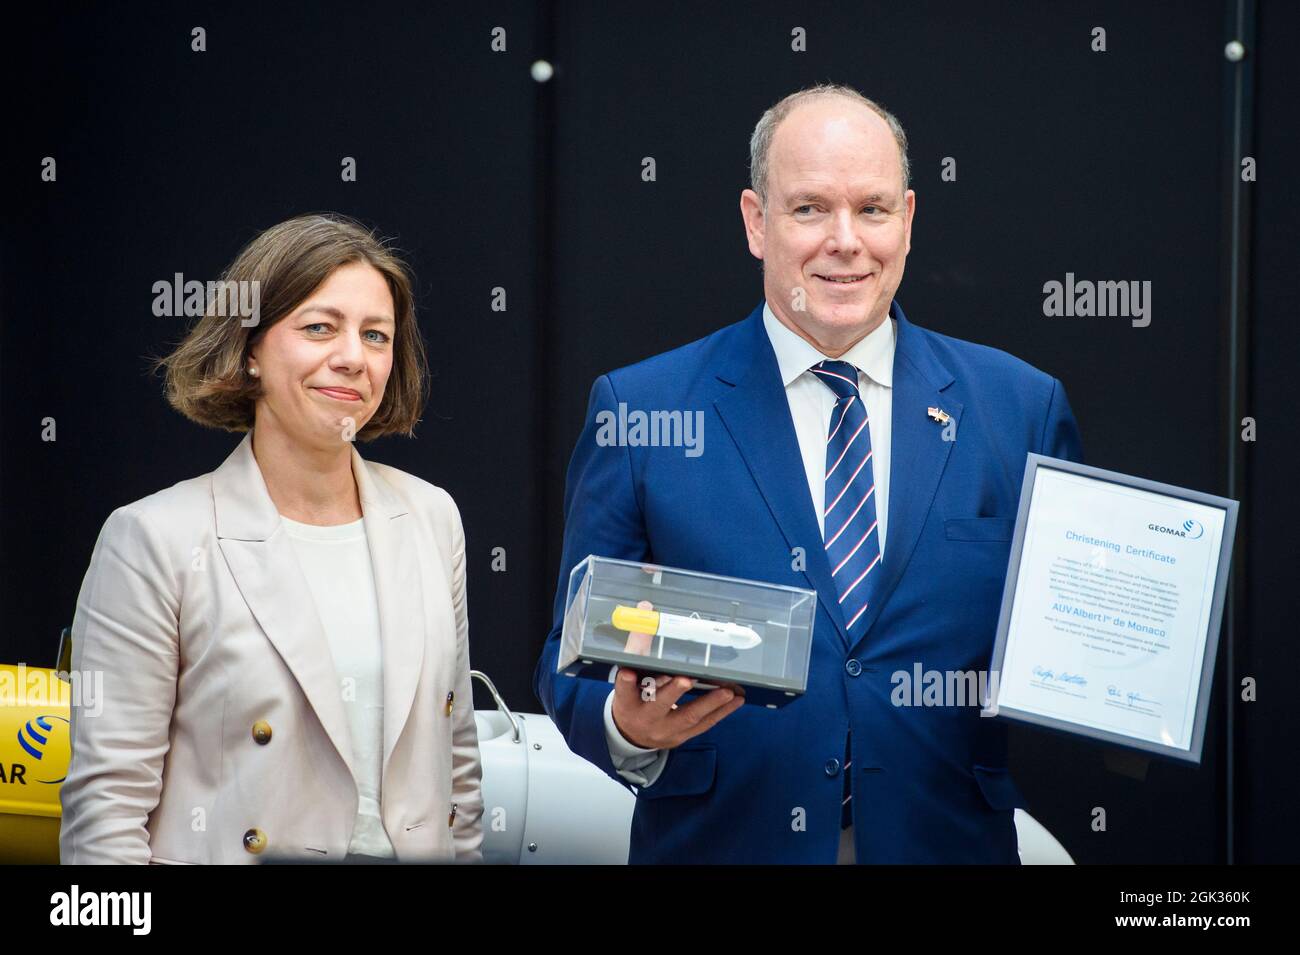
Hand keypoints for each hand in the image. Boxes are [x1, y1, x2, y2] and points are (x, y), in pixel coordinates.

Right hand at [611, 597, 744, 747]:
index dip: (626, 683)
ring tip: (728, 690)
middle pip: (658, 704)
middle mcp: (644, 718)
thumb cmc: (633, 696)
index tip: (628, 673)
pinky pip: (703, 724)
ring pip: (686, 717)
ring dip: (709, 703)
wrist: (632, 734)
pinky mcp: (682, 736)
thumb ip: (638, 644)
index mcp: (626, 702)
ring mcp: (664, 730)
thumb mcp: (628, 674)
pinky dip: (721, 712)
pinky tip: (736, 700)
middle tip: (686, 679)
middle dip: (672, 692)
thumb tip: (646, 608)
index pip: (623, 691)